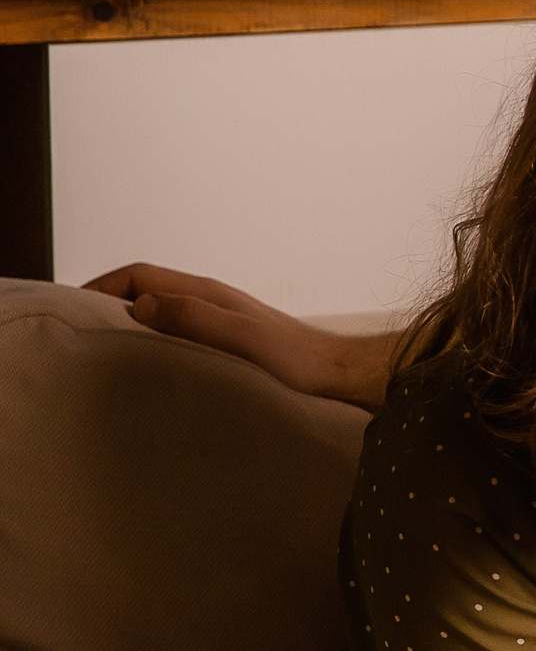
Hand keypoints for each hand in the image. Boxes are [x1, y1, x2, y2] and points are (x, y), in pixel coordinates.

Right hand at [87, 262, 383, 407]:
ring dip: (135, 322)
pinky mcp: (234, 342)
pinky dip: (160, 340)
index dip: (103, 286)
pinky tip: (156, 366)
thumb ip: (196, 319)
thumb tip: (141, 308)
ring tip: (109, 350)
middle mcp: (213, 301)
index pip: (140, 275)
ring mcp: (224, 320)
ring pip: (165, 310)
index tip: (76, 309)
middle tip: (83, 331)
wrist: (344, 376)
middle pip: (148, 289)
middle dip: (112, 302)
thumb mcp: (244, 339)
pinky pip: (184, 331)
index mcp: (208, 293)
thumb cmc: (301, 361)